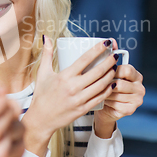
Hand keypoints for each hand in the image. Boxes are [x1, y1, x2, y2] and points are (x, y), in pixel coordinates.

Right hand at [22, 36, 116, 156]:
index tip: (105, 43)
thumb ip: (47, 54)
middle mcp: (73, 87)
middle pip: (97, 72)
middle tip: (115, 56)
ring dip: (111, 75)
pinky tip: (112, 84)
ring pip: (101, 85)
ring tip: (115, 68)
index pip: (84, 59)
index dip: (97, 50)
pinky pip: (100, 97)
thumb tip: (46, 37)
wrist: (41, 119)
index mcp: (64, 76)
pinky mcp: (83, 109)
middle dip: (109, 62)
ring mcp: (79, 99)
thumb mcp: (42, 73)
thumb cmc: (41, 95)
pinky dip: (108, 90)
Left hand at [94, 42, 144, 134]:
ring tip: (97, 92)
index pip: (126, 70)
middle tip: (97, 83)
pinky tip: (102, 100)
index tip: (104, 72)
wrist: (104, 107)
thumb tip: (111, 41)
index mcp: (136, 75)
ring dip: (104, 93)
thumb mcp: (109, 71)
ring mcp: (137, 99)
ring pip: (116, 94)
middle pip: (121, 83)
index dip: (113, 71)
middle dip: (107, 83)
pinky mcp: (131, 110)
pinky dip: (106, 101)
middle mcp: (140, 87)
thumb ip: (111, 57)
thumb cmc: (105, 86)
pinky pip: (115, 104)